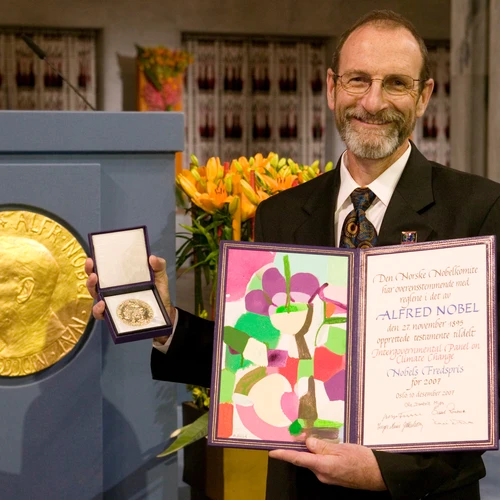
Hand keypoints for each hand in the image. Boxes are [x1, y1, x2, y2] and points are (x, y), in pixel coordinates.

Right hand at [85, 255, 176, 342]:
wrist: (164, 312)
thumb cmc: (158, 292)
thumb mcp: (159, 276)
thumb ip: (158, 266)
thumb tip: (152, 257)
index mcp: (121, 278)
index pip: (104, 269)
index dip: (95, 264)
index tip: (92, 258)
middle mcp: (113, 289)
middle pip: (95, 280)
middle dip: (89, 272)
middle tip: (92, 268)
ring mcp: (112, 302)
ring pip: (95, 295)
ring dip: (90, 287)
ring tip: (94, 280)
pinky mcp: (114, 315)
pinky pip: (100, 314)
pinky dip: (98, 310)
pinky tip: (102, 304)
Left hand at [269, 438, 385, 490]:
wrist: (379, 475)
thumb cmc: (363, 461)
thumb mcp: (343, 448)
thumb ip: (323, 446)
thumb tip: (307, 442)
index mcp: (324, 467)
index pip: (299, 459)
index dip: (284, 455)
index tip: (272, 452)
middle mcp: (322, 475)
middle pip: (305, 459)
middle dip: (300, 447)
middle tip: (298, 433)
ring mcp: (327, 477)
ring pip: (313, 460)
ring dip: (310, 449)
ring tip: (312, 436)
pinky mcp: (332, 476)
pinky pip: (320, 463)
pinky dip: (318, 454)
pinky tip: (323, 446)